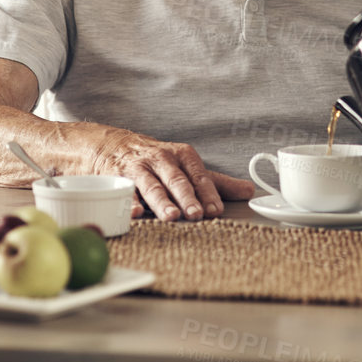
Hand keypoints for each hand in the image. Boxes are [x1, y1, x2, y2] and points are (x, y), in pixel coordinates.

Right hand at [80, 126, 254, 220]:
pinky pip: (124, 192)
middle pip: (176, 180)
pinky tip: (135, 214)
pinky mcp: (117, 178)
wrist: (113, 145)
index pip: (198, 175)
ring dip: (161, 202)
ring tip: (171, 216)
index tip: (216, 209)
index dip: (207, 192)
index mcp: (182, 155)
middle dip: (186, 197)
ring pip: (151, 186)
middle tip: (196, 214)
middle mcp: (161, 160)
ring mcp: (139, 168)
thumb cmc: (157, 160)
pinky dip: (129, 203)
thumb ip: (216, 182)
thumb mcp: (187, 166)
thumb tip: (248, 190)